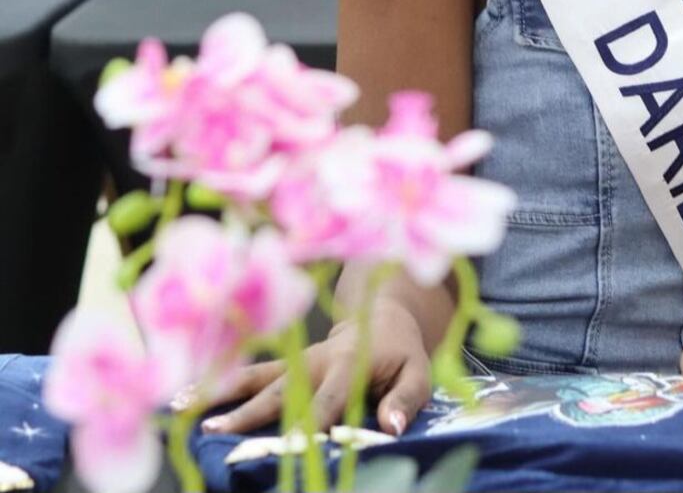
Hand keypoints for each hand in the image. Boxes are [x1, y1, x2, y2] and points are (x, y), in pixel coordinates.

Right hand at [195, 306, 429, 437]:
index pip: (327, 400)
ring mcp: (294, 360)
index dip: (308, 425)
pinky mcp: (283, 364)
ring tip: (181, 409)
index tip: (285, 450)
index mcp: (349, 363)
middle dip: (248, 413)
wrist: (381, 315)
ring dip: (219, 393)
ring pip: (254, 378)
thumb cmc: (401, 353)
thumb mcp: (418, 372)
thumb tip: (390, 428)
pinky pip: (248, 375)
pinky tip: (183, 398)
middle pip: (279, 390)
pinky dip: (217, 385)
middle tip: (217, 435)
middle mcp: (315, 359)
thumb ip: (405, 399)